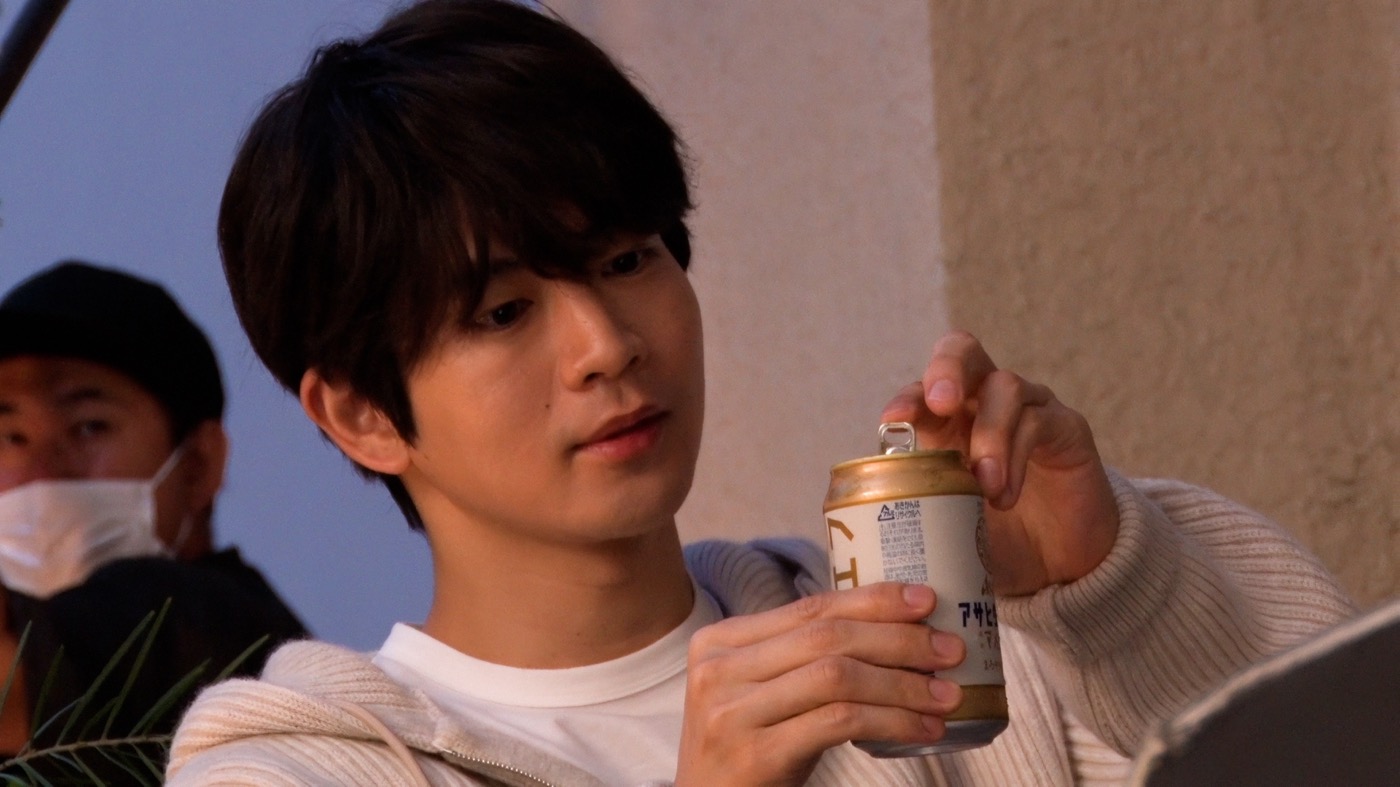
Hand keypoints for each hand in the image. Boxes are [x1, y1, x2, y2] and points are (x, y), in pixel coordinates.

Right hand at [675, 582, 964, 786]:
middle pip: (827, 637)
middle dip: (898, 640)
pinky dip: (891, 722)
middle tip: (950, 649)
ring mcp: (733, 712)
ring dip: (902, 686)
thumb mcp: (757, 693)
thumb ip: (796, 658)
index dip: (872, 600)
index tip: (925, 601)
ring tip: (945, 695)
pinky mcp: (755, 754)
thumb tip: (894, 628)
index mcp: (719, 641)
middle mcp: (719, 670)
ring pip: (837, 677)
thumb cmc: (745, 750)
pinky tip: (922, 729)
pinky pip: (839, 723)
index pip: (809, 607)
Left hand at [881, 330, 1118, 596]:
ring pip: (1005, 388)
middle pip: (964, 351)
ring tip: (984, 487)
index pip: (924, 389)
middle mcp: (987, 400)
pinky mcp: (1066, 426)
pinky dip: (1017, 455)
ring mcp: (1030, 407)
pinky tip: (1005, 496)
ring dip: (989, 435)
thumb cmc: (995, 536)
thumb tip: (862, 531)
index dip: (907, 398)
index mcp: (949, 419)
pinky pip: (1038, 421)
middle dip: (948, 370)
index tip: (892, 421)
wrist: (1060, 563)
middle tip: (941, 403)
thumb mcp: (947, 524)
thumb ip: (914, 512)